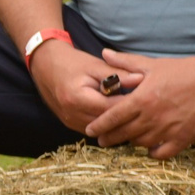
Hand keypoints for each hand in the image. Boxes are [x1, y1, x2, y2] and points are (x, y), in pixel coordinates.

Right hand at [27, 41, 144, 134]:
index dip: (132, 106)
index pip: (111, 109)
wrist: (44, 66)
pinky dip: (107, 126)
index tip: (149, 101)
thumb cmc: (71, 63)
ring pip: (101, 131)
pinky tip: (120, 119)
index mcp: (77, 98)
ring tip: (137, 117)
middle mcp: (72, 114)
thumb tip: (142, 79)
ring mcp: (69, 122)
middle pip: (107, 124)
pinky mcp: (70, 124)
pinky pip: (94, 130)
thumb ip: (118, 74)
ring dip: (118, 125)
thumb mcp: (95, 65)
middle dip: (128, 119)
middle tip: (148, 113)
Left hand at [84, 49, 194, 158]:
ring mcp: (168, 130)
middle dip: (110, 138)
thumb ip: (124, 62)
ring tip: (127, 139)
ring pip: (141, 143)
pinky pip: (163, 153)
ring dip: (132, 142)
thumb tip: (104, 53)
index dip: (99, 126)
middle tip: (102, 141)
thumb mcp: (151, 64)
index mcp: (141, 100)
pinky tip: (150, 148)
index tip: (90, 131)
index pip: (112, 117)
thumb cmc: (182, 70)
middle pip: (123, 134)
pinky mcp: (183, 138)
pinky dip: (154, 153)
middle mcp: (151, 118)